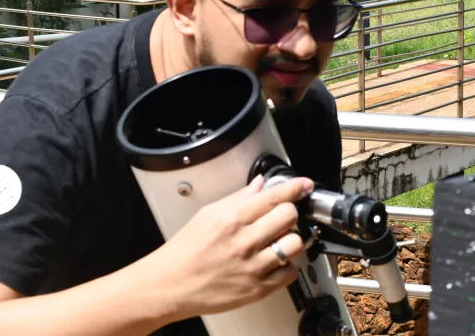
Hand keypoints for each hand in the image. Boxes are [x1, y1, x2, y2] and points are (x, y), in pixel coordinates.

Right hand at [147, 174, 313, 321]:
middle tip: (281, 217)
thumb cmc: (185, 250)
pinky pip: (290, 273)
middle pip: (289, 216)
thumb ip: (237, 198)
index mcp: (231, 219)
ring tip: (278, 240)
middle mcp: (244, 242)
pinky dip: (287, 265)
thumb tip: (260, 185)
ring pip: (295, 244)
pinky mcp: (257, 289)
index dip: (295, 187)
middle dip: (289, 213)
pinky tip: (275, 261)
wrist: (170, 285)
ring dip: (291, 239)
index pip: (274, 197)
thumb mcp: (207, 215)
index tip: (304, 185)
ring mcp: (252, 267)